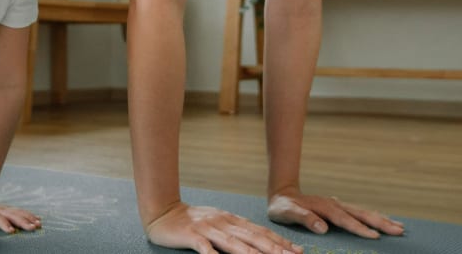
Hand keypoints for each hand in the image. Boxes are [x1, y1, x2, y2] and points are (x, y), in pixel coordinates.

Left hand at [0, 196, 41, 233]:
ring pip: (19, 213)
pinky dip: (30, 216)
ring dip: (29, 218)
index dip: (4, 224)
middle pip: (12, 215)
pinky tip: (39, 221)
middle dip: (23, 221)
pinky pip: (21, 213)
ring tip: (39, 225)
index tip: (11, 231)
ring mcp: (5, 210)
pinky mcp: (8, 211)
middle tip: (33, 228)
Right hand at [146, 201, 302, 253]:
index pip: (260, 232)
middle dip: (273, 248)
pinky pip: (204, 247)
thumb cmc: (194, 221)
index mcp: (232, 220)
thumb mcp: (219, 222)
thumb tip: (261, 242)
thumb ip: (237, 232)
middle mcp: (223, 222)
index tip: (297, 251)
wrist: (164, 211)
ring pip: (232, 242)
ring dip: (250, 253)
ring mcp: (207, 228)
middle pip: (251, 237)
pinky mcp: (191, 236)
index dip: (279, 241)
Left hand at [267, 188, 403, 238]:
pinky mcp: (339, 208)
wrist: (282, 194)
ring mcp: (338, 205)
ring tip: (399, 226)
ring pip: (363, 212)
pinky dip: (373, 217)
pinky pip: (359, 213)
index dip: (360, 228)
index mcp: (324, 207)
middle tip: (399, 230)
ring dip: (381, 219)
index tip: (375, 236)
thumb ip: (304, 218)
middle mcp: (335, 204)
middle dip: (380, 222)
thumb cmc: (283, 207)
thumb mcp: (287, 213)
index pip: (345, 220)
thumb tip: (322, 227)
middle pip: (361, 214)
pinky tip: (383, 220)